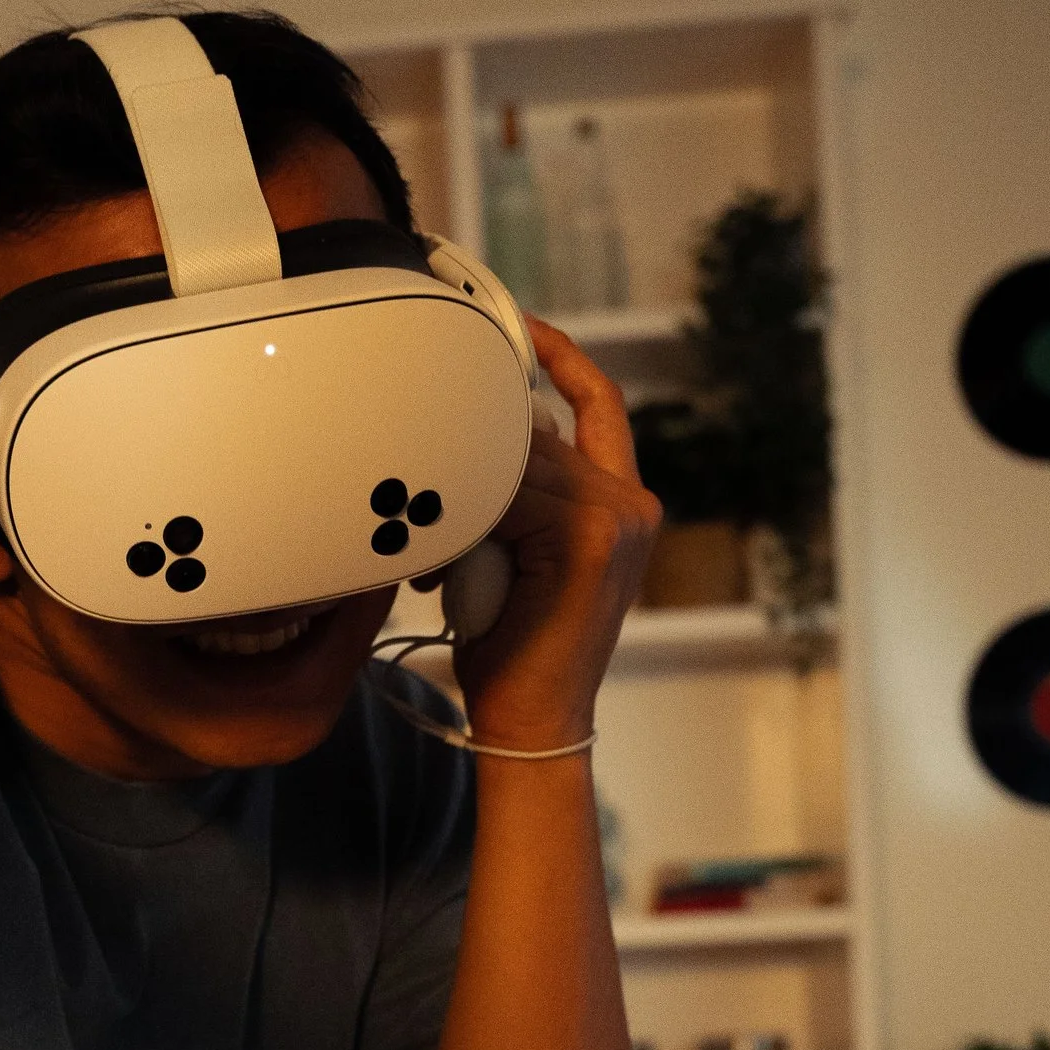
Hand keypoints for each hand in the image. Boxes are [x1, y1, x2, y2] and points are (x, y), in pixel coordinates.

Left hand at [442, 319, 658, 751]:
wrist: (531, 724)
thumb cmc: (509, 647)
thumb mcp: (512, 556)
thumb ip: (511, 497)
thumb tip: (462, 445)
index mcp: (621, 501)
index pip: (594, 401)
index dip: (556, 358)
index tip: (515, 326)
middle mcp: (629, 502)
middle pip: (536, 436)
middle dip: (472, 469)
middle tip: (420, 519)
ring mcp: (616, 518)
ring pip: (515, 468)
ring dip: (460, 508)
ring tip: (433, 566)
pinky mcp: (589, 539)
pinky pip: (507, 498)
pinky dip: (465, 529)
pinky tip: (444, 571)